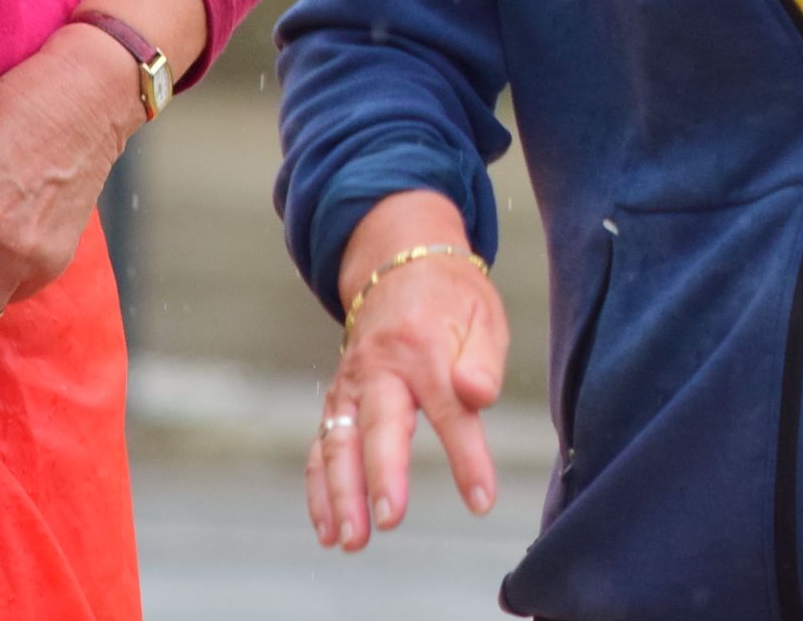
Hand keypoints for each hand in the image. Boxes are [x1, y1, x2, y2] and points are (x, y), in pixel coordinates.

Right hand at [308, 192, 510, 547]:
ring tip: (349, 540)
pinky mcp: (337, 399)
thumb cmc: (452, 299)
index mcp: (426, 347)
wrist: (399, 263)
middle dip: (382, 474)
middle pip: (380, 425)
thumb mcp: (483, 317)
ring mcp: (352, 383)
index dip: (467, 457)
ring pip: (338, 440)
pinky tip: (327, 528)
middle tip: (388, 519)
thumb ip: (482, 361)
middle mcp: (381, 366)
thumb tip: (479, 395)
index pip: (451, 409)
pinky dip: (319, 488)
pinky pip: (321, 445)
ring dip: (340, 493)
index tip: (481, 499)